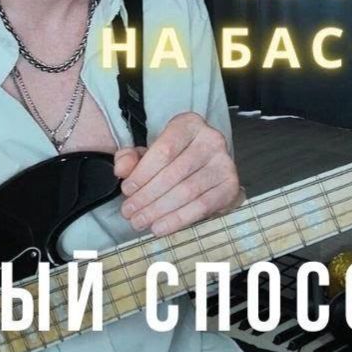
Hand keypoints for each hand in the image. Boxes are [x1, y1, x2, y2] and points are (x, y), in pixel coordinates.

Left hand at [115, 112, 242, 235]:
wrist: (205, 168)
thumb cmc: (173, 158)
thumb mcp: (148, 152)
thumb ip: (130, 158)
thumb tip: (121, 169)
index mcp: (189, 124)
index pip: (164, 151)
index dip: (142, 174)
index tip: (126, 190)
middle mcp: (211, 140)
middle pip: (174, 173)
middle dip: (147, 196)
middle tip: (130, 212)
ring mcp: (224, 163)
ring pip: (187, 191)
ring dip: (159, 210)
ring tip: (140, 221)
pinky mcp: (230, 186)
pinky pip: (202, 206)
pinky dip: (178, 219)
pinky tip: (160, 227)